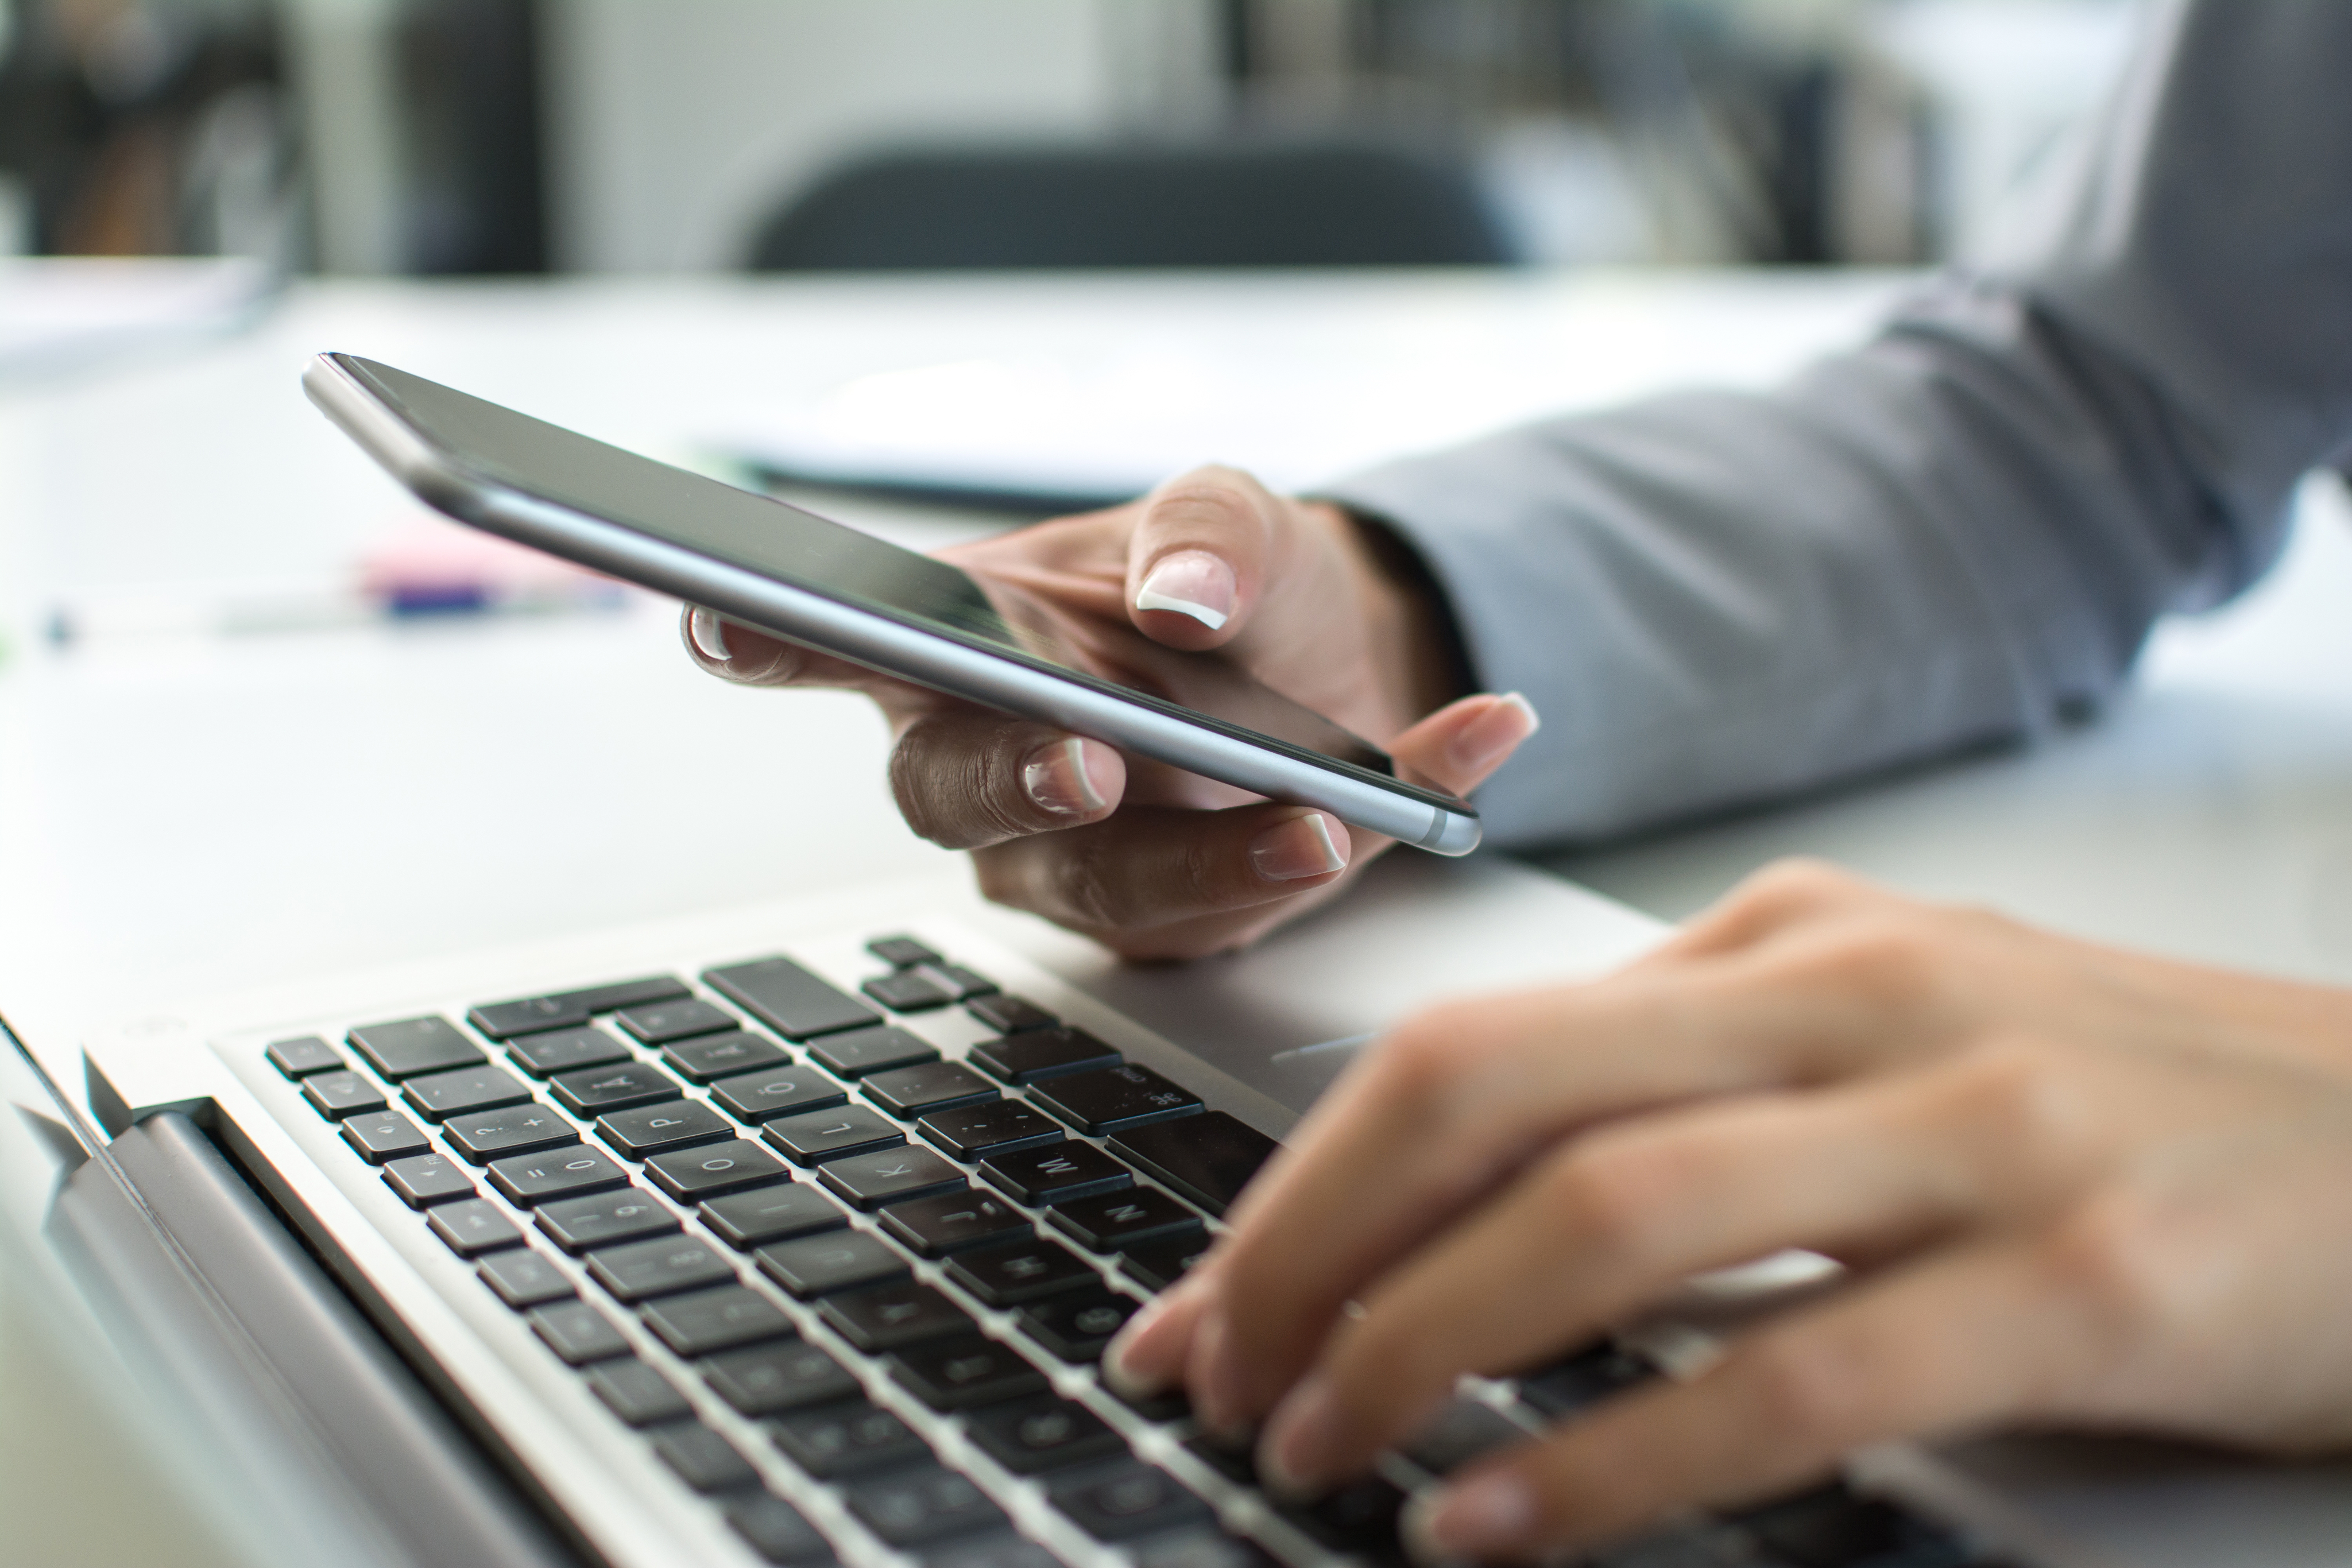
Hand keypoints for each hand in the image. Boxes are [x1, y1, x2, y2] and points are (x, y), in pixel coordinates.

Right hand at [683, 466, 1537, 957]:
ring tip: (1337, 812)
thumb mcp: (1236, 519)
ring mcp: (1069, 860)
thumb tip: (1180, 599)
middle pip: (955, 794)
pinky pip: (1245, 909)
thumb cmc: (1233, 586)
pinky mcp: (1168, 922)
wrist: (1336, 664)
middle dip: (1023, 781)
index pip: (833, 639)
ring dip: (1224, 854)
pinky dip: (1368, 832)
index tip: (728, 620)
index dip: (768, 637)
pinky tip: (1463, 750)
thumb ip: (1206, 533)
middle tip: (1091, 759)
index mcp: (960, 642)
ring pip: (1106, 888)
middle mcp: (988, 763)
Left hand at [1104, 860, 2351, 1557]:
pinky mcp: (2083, 1278)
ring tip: (1321, 1453)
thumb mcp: (1899, 1046)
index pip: (1471, 1044)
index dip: (1300, 1181)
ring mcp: (1975, 1126)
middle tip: (1218, 1381)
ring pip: (1609, 1221)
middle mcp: (1859, 997)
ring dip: (1424, 1349)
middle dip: (1310, 1253)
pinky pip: (1791, 1374)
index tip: (1203, 1300)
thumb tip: (1466, 1200)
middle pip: (1491, 1103)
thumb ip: (1702, 1093)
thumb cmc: (2140, 1109)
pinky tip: (1499, 1525)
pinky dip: (1615, 1461)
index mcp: (1793, 939)